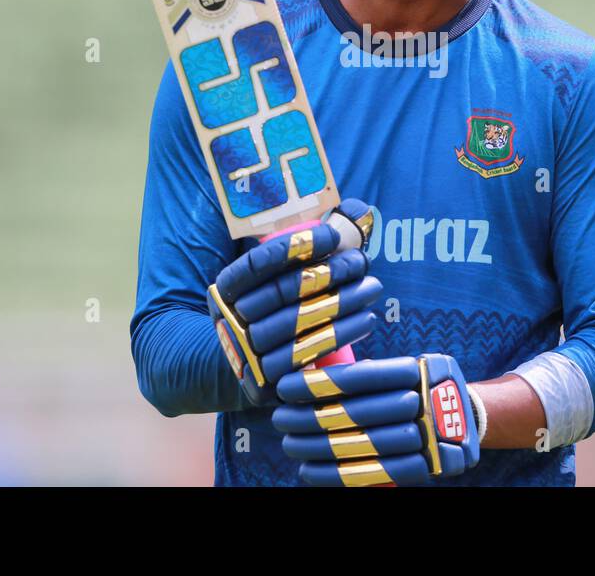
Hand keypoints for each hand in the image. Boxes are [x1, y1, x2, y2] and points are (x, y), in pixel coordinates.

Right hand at [208, 199, 380, 406]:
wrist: (231, 369)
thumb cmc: (265, 311)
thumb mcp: (267, 281)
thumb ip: (304, 246)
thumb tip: (356, 210)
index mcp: (222, 291)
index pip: (257, 263)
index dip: (296, 247)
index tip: (333, 235)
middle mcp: (229, 322)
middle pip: (284, 292)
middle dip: (330, 272)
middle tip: (361, 260)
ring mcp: (245, 356)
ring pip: (300, 322)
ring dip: (343, 302)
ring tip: (372, 286)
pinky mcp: (267, 384)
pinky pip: (309, 353)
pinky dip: (342, 334)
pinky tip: (365, 319)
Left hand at [273, 354, 479, 485]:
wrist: (469, 419)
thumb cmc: (420, 386)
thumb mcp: (406, 366)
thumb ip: (370, 370)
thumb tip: (313, 372)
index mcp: (418, 369)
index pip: (360, 377)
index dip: (319, 384)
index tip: (286, 388)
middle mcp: (426, 402)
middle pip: (357, 413)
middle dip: (311, 417)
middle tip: (280, 419)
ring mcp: (430, 437)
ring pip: (363, 446)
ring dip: (318, 448)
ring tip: (290, 444)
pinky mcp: (427, 467)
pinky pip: (376, 475)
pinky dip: (338, 476)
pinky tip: (310, 472)